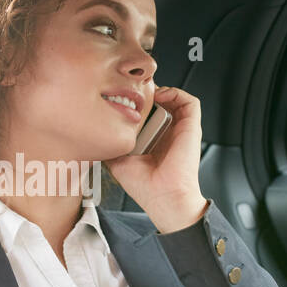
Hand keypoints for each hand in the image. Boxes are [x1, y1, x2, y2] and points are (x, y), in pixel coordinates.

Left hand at [103, 86, 208, 232]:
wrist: (163, 197)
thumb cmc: (144, 186)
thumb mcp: (118, 162)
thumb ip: (111, 147)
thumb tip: (95, 137)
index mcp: (153, 140)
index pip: (147, 114)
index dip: (137, 103)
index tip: (123, 97)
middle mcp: (167, 133)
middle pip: (159, 103)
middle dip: (146, 93)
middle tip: (132, 89)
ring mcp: (180, 129)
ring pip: (175, 99)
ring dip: (160, 90)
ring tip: (145, 92)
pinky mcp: (191, 127)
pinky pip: (190, 102)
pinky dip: (176, 93)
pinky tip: (160, 96)